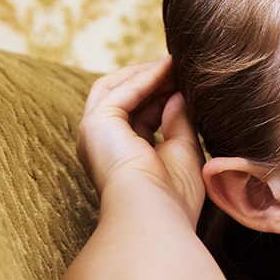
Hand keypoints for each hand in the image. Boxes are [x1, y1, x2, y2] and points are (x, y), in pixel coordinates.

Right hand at [77, 57, 204, 222]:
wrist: (155, 216)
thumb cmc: (172, 198)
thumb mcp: (182, 153)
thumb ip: (179, 122)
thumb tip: (179, 95)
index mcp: (120, 158)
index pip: (138, 117)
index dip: (161, 96)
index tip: (185, 82)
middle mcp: (102, 146)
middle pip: (122, 99)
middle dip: (151, 81)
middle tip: (181, 67)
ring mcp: (94, 134)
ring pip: (115, 89)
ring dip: (146, 74)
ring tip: (175, 63)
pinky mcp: (95, 124)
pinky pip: (120, 91)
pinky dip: (145, 78)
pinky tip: (168, 68)